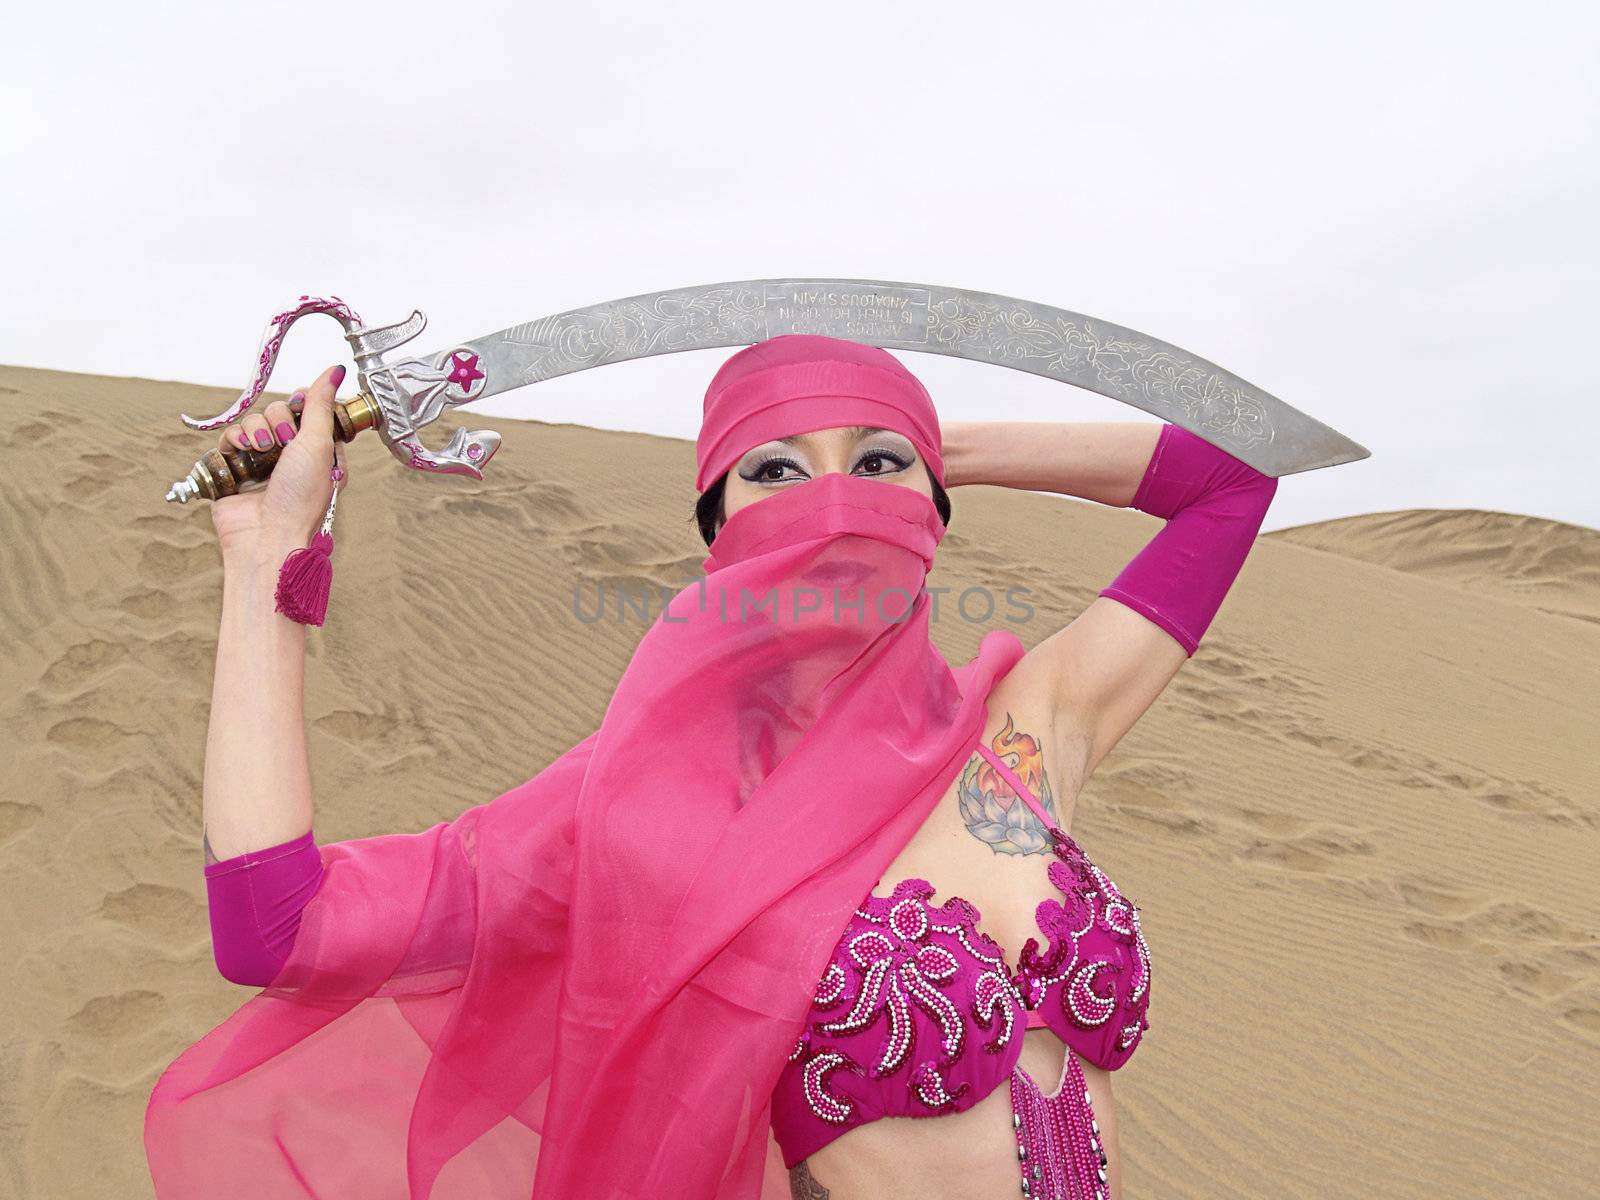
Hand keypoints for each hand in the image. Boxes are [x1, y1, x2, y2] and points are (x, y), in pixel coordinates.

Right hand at [210, 365, 350, 554]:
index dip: (304, 404)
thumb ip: (321, 405)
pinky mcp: (237, 469)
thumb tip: (336, 370)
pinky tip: (241, 449)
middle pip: (280, 412)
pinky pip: (231, 438)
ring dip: (256, 428)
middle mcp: (294, 457)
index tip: (301, 405)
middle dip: (278, 419)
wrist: (265, 537)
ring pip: (254, 422)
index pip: (312, 412)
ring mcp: (264, 463)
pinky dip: (234, 439)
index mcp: (322, 454)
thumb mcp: (318, 444)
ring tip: (260, 448)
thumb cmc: (300, 498)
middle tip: (283, 440)